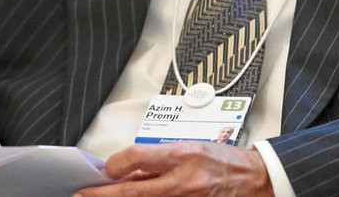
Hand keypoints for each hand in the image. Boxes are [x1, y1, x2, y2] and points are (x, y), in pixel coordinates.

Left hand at [75, 142, 272, 196]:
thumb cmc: (222, 161)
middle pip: (134, 191)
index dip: (115, 164)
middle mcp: (183, 182)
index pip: (138, 158)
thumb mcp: (187, 147)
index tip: (105, 169)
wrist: (254, 180)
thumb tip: (123, 168)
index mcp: (182, 156)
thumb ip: (155, 159)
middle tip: (83, 195)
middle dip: (104, 195)